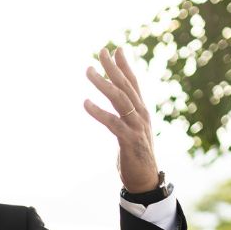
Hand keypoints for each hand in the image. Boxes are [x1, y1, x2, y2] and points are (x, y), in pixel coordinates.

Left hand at [84, 46, 159, 192]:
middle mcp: (142, 115)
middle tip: (101, 51)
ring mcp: (137, 127)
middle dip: (113, 67)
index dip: (125, 66)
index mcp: (142, 112)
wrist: (145, 181)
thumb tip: (116, 100)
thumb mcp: (132, 129)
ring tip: (89, 70)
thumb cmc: (135, 154)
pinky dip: (99, 112)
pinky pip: (113, 123)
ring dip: (103, 83)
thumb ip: (126, 113)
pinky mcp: (129, 140)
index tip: (116, 49)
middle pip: (126, 86)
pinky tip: (85, 103)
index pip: (133, 83)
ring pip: (120, 99)